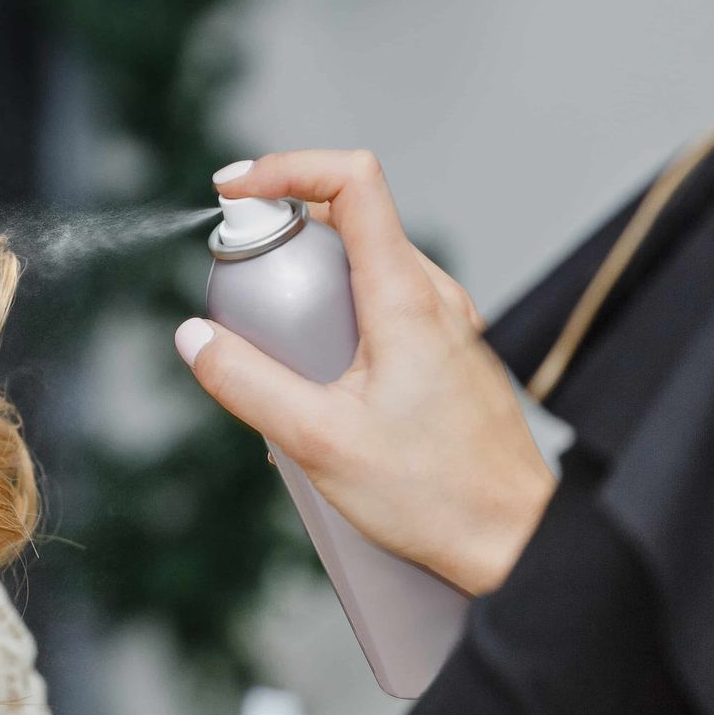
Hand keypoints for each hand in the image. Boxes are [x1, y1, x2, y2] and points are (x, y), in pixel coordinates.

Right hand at [177, 150, 555, 594]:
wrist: (520, 547)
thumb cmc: (438, 498)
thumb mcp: (318, 442)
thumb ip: (246, 383)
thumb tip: (193, 337)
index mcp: (407, 297)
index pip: (352, 181)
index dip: (286, 167)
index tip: (233, 192)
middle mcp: (433, 295)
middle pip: (345, 220)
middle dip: (279, 245)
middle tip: (241, 297)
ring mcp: (446, 322)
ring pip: (360, 267)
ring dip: (304, 288)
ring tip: (278, 358)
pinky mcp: (446, 353)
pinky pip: (377, 308)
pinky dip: (333, 321)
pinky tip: (317, 390)